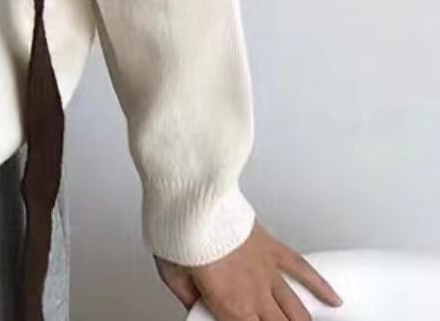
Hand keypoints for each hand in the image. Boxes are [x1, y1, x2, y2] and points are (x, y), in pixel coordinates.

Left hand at [154, 221, 343, 319]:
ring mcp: (267, 270)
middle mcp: (254, 292)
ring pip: (297, 310)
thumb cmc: (177, 229)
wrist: (189, 195)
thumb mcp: (170, 273)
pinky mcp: (272, 247)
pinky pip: (303, 269)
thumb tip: (195, 309)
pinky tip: (334, 300)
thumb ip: (188, 298)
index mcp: (230, 304)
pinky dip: (321, 286)